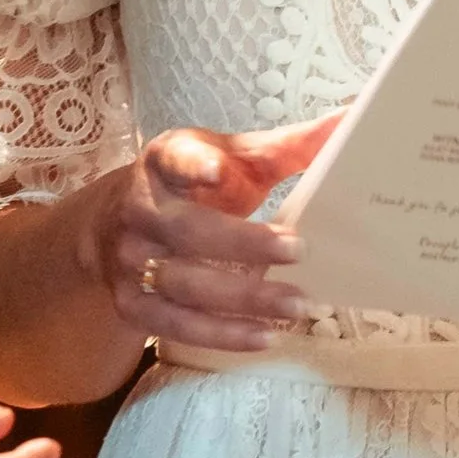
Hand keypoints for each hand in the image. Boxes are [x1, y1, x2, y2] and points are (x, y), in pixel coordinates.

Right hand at [92, 121, 329, 351]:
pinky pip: (177, 326)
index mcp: (162, 164)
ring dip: (244, 300)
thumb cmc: (188, 188)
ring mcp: (130, 262)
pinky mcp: (131, 305)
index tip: (218, 169)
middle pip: (189, 232)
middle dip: (245, 244)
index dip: (194, 165)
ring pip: (186, 285)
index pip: (174, 160)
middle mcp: (140, 211)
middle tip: (301, 251)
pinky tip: (266, 336)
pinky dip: (222, 335)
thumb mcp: (225, 158)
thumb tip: (348, 121)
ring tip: (299, 306)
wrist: (110, 227)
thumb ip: (283, 147)